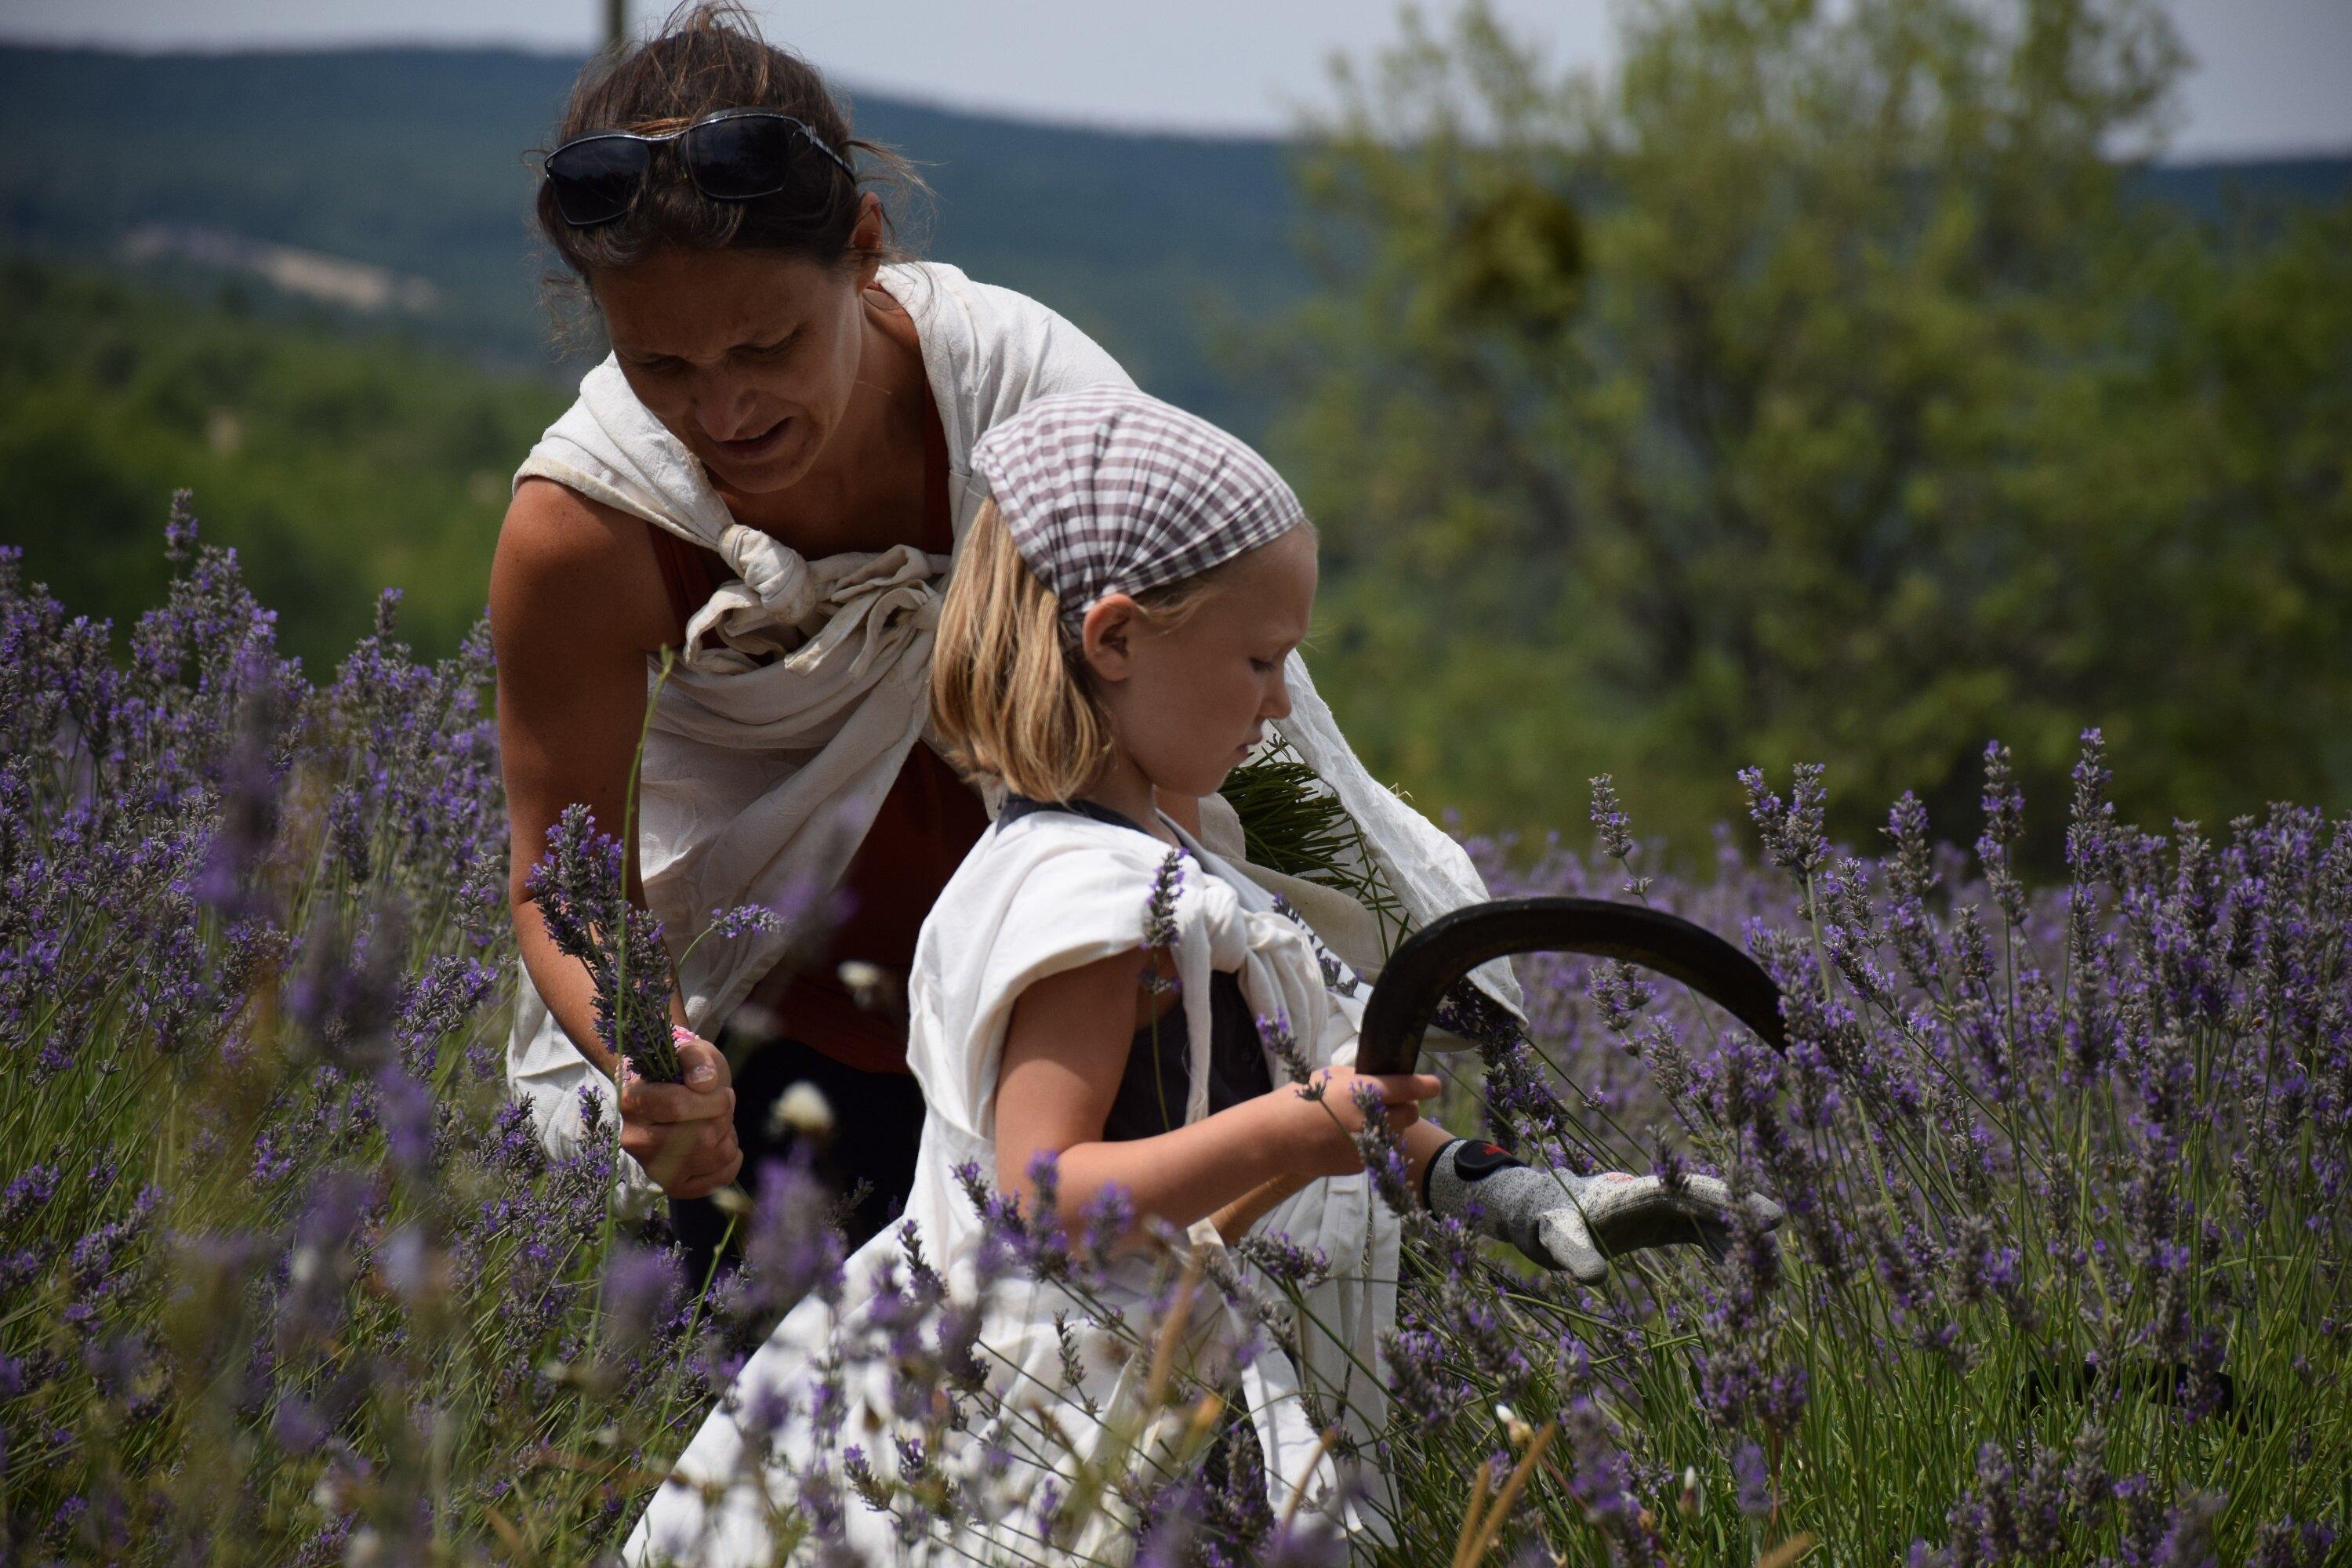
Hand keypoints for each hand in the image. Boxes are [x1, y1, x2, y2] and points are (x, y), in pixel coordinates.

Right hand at [617, 1031, 741, 1199]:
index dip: (711, 1098)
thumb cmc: (684, 1073)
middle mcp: (636, 1140)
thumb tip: (704, 1082)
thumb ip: (696, 1058)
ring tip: (717, 1123)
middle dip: (723, 1115)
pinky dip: (731, 1160)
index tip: (718, 1089)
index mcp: (633, 1102)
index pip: (677, 1106)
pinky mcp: (673, 1187)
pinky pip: (719, 1179)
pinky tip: (722, 1144)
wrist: (678, 1097)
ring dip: (728, 1135)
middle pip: (700, 1135)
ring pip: (714, 1156)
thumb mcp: (691, 1051)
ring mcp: (653, 1168)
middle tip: (720, 1105)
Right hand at [1277, 1065, 1442, 1178]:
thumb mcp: (1330, 1076)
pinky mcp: (1360, 1165)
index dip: (1424, 1086)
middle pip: (1410, 1114)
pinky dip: (1369, 1144)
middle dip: (1405, 1107)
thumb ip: (1359, 1077)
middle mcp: (1372, 1119)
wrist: (1276, 1137)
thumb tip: (1378, 1079)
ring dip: (1387, 1127)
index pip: (1407, 1087)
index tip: (1434, 1086)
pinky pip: (1377, 1151)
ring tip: (1361, 1122)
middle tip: (1390, 1103)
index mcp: (1365, 1092)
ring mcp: (1368, 1145)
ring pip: (1395, 1135)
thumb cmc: (1300, 1099)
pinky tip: (1345, 1138)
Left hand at [1425, 1140, 1782, 1282]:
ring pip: (1710, 1213)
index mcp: (1635, 1190)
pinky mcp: (1665, 1221)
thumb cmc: (1550, 1223)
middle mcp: (1656, 1192)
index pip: (1688, 1192)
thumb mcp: (1557, 1239)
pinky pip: (1702, 1230)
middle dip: (1743, 1211)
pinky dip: (1721, 1245)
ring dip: (1736, 1233)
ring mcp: (1664, 1205)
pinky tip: (1737, 1270)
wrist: (1545, 1212)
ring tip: (1760, 1266)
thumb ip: (1574, 1256)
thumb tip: (1592, 1277)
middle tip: (1779, 1225)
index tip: (1760, 1214)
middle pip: (1708, 1197)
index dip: (1724, 1201)